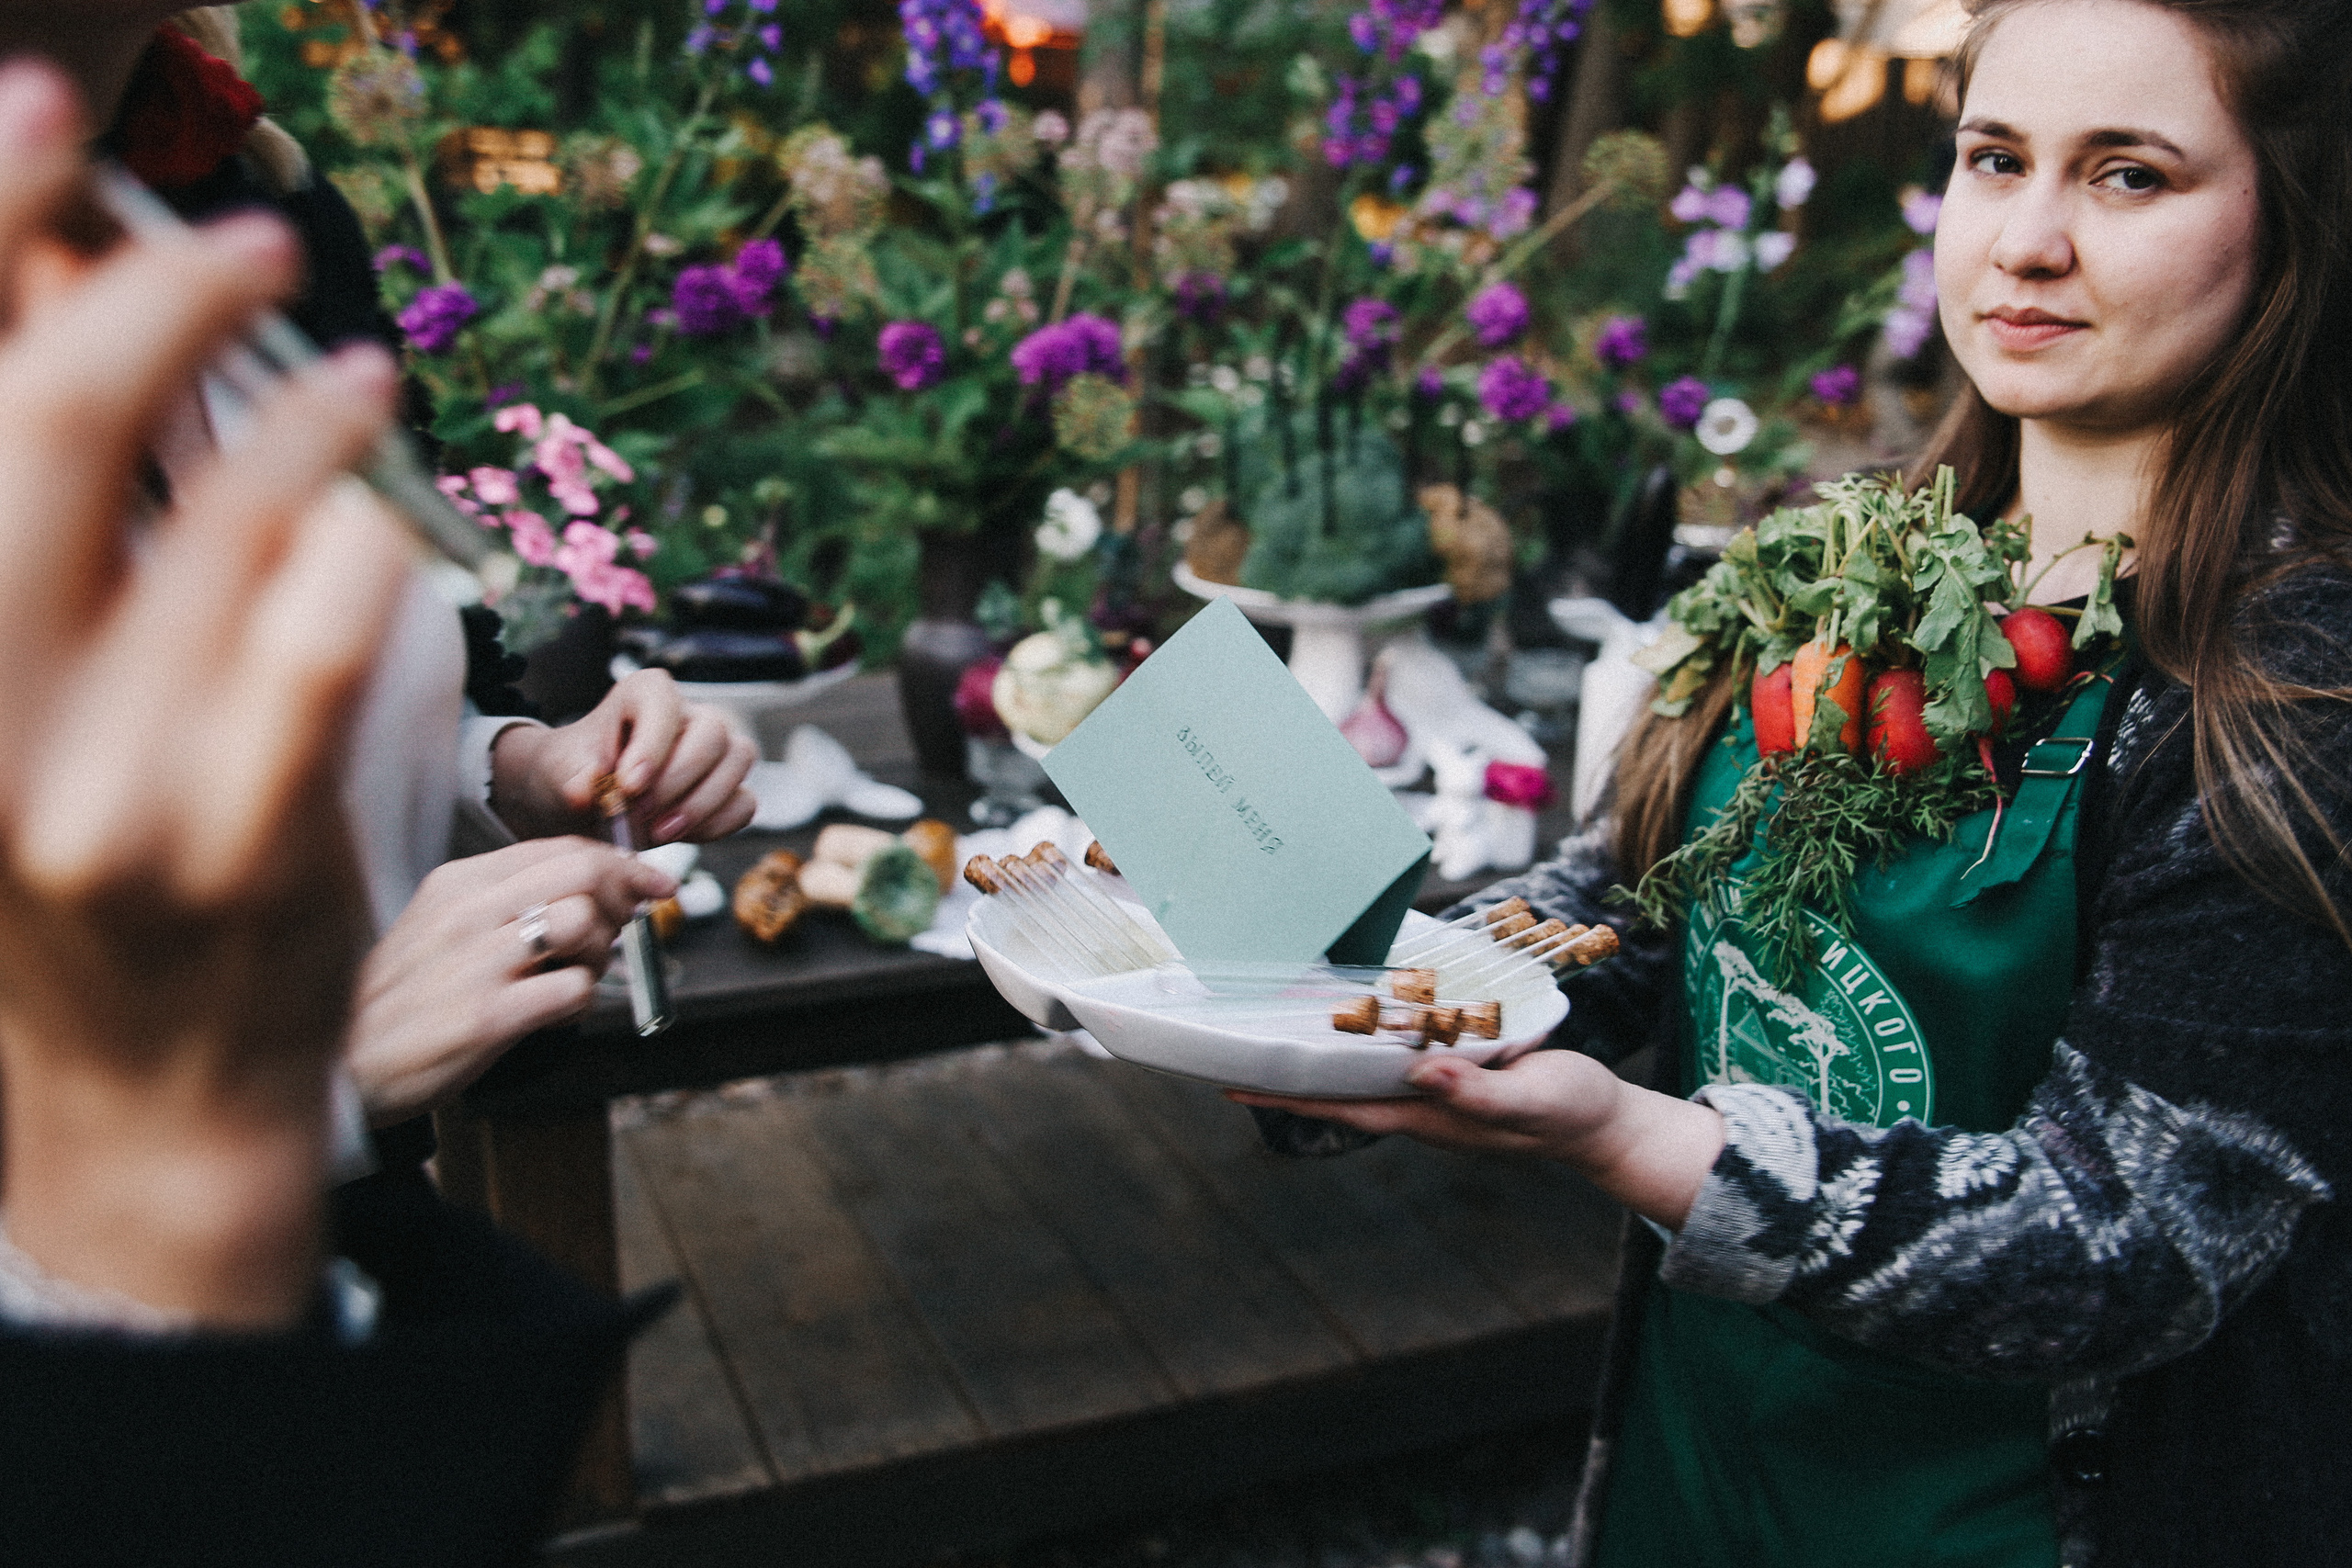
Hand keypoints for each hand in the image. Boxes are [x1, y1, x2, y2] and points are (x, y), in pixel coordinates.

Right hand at [0, 64, 409, 1326]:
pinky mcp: (240, 845)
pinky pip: (311, 651)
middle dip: (152, 296)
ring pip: (205, 529)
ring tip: (359, 373)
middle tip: (251, 239)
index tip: (42, 119)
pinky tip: (376, 515)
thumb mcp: (18, 699)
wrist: (136, 1102)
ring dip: (296, 418)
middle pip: (44, 432)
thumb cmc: (80, 883)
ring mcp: (103, 786)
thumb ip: (43, 523)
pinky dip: (350, 550)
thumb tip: (55, 317)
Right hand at [344, 837, 676, 1122]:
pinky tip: (554, 1015)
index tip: (652, 883)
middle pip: (583, 873)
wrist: (346, 1065)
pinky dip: (581, 1003)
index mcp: (459, 883)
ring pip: (585, 924)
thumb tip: (595, 888)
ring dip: (600, 955)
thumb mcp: (444, 928)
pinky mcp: (488, 1016)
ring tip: (574, 978)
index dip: (621, 863)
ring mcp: (478, 963)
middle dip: (624, 897)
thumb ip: (509, 902)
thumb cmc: (407, 997)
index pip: (561, 848)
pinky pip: (573, 990)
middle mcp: (468, 913)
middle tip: (627, 927)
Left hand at [489, 669, 756, 843]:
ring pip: (738, 762)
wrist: (586, 802)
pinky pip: (744, 803)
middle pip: (713, 733)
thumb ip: (572, 778)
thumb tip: (586, 790)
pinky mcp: (729, 788)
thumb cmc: (575, 774)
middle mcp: (690, 714)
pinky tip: (678, 836)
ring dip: (700, 805)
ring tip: (657, 833)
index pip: (664, 703)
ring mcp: (717, 750)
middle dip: (677, 781)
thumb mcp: (559, 773)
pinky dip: (716, 825)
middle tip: (637, 815)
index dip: (652, 744)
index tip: (628, 786)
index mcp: (646, 692)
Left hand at [1227, 1049, 1725, 1228]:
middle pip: (1339, 1092)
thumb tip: (1422, 1077)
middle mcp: (1421, 1107)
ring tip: (1274, 1031)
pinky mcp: (1457, 1076)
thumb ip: (1480, 1094)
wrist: (1605, 1122)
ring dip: (1321, 1058)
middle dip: (1288, 1076)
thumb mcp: (1532, 1099)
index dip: (1288, 1095)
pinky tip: (1355, 1023)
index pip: (1341, 1105)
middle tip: (1233, 1047)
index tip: (1233, 1083)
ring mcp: (1438, 1095)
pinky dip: (1365, 1043)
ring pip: (1364, 1076)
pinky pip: (1397, 1060)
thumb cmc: (1571, 1112)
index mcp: (1428, 1116)